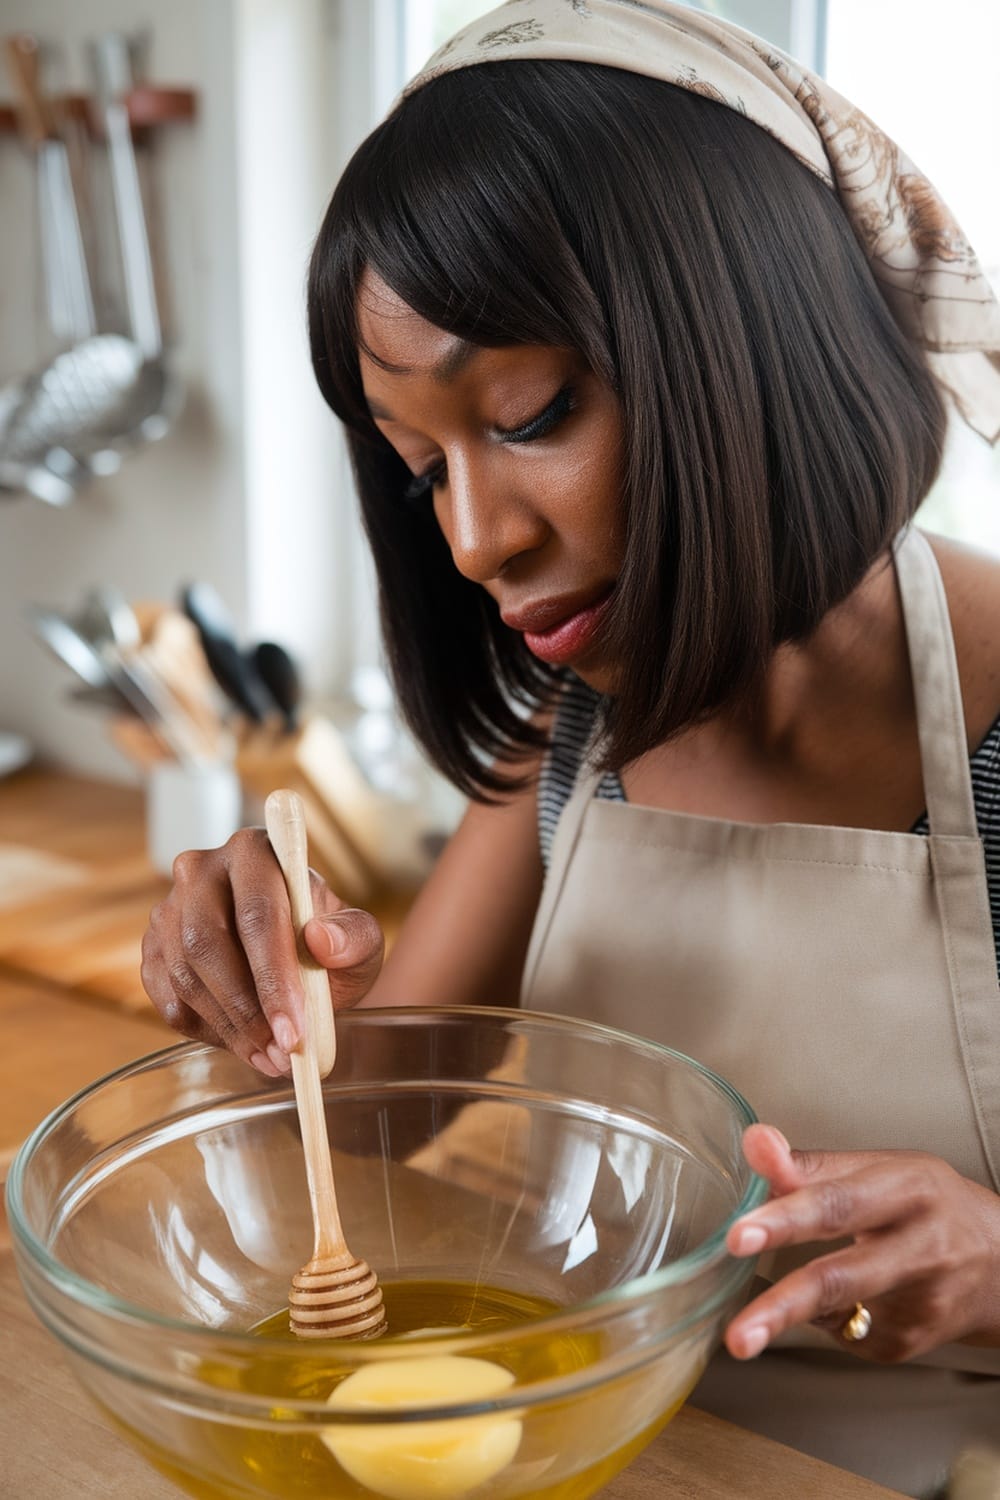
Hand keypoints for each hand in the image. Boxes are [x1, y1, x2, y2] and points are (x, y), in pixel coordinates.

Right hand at [141, 830, 383, 1076]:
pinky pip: (168, 998)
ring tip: (271, 1058)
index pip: (257, 914)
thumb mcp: (360, 940)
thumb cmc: (330, 942)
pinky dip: (207, 1031)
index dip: (273, 976)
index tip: (294, 1029)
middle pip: (207, 943)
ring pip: (184, 976)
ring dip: (229, 1028)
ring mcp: (170, 909)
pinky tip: (244, 1045)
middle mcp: (203, 871)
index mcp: (255, 852)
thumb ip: (354, 937)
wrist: (297, 956)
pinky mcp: (153, 949)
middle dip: (246, 1010)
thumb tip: (323, 939)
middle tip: (281, 1053)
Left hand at [723, 1124, 999, 1362]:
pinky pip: (847, 1332)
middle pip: (843, 1276)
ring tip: (742, 1336)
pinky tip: (835, 1300)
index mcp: (907, 1189)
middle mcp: (921, 1247)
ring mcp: (922, 1301)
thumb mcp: (876, 1170)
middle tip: (738, 1330)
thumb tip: (754, 1143)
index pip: (837, 1204)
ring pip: (842, 1314)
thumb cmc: (926, 1204)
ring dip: (787, 1321)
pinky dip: (824, 1317)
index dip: (786, 1219)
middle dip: (785, 1302)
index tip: (738, 1235)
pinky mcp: (913, 1340)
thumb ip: (810, 1165)